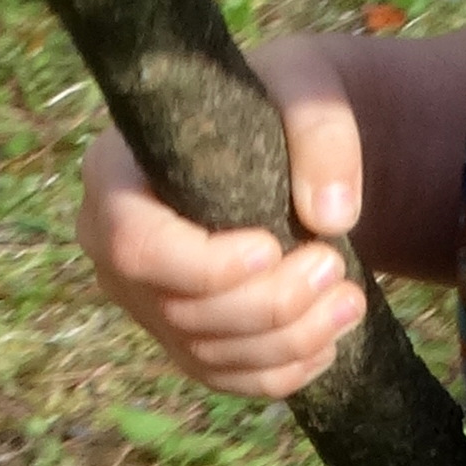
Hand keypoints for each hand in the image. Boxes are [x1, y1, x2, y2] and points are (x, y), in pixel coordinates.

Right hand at [76, 36, 371, 401]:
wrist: (293, 142)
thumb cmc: (280, 104)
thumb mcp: (305, 88)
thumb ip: (321, 132)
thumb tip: (331, 215)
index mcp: (115, 175)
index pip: (130, 241)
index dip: (198, 263)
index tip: (270, 247)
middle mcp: (114, 247)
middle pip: (178, 308)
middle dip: (265, 304)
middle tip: (333, 265)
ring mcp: (148, 299)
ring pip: (206, 352)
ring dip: (286, 339)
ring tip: (350, 300)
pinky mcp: (186, 336)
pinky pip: (225, 377)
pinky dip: (281, 372)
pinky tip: (330, 341)